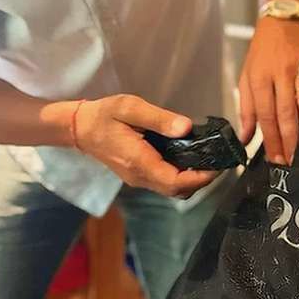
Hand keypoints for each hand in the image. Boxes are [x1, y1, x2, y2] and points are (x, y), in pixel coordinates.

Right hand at [72, 94, 218, 197]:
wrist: (79, 128)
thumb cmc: (104, 115)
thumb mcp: (130, 108)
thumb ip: (158, 118)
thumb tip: (186, 128)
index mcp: (139, 162)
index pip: (176, 182)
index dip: (201, 178)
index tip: (219, 165)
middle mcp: (139, 177)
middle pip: (178, 191)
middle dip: (202, 180)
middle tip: (219, 160)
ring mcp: (138, 179)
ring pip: (172, 189)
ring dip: (193, 179)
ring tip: (208, 157)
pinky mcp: (137, 175)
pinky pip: (164, 182)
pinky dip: (181, 175)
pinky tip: (189, 157)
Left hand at [238, 16, 298, 164]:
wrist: (280, 22)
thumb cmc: (261, 52)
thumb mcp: (246, 77)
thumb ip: (247, 109)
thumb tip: (245, 138)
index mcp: (259, 78)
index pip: (265, 114)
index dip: (270, 139)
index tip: (274, 159)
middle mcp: (279, 74)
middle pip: (284, 112)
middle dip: (287, 140)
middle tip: (289, 162)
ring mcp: (298, 69)